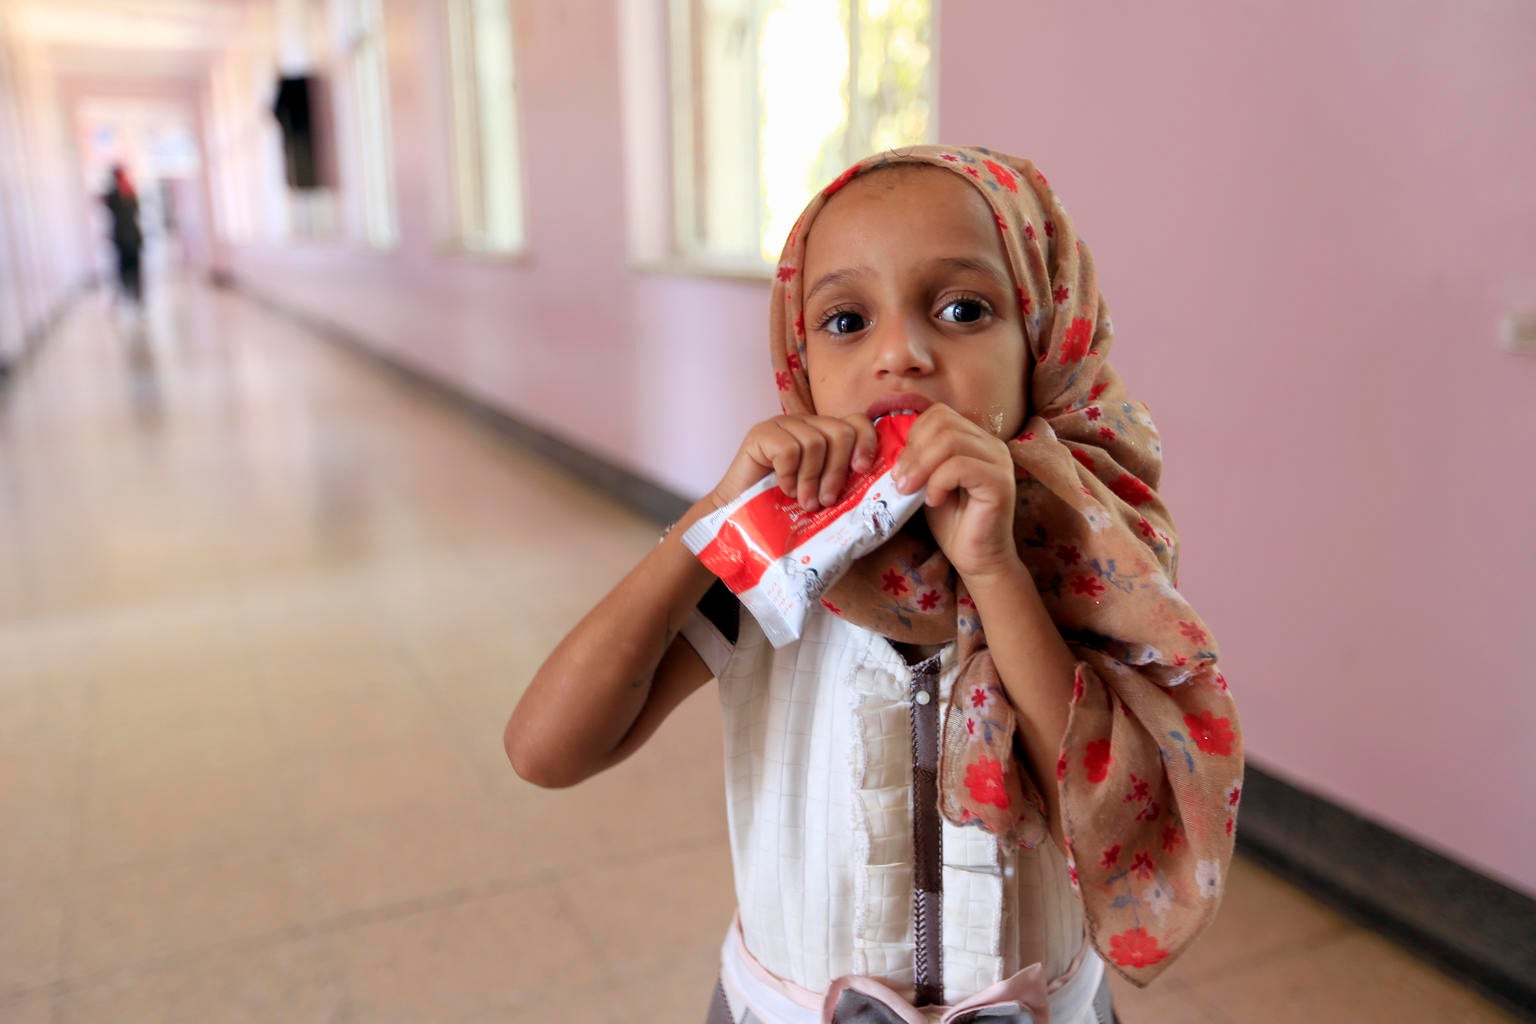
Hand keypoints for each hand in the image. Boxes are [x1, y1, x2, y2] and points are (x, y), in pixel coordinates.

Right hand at [709, 414, 878, 511]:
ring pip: (815, 442)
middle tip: (827, 500)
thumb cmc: (786, 510)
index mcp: (826, 434)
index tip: (862, 470)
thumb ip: (847, 483)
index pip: (857, 422)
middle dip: (838, 470)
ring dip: (811, 479)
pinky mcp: (761, 433)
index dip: (866, 442)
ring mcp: (783, 425)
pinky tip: (783, 489)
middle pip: (840, 431)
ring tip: (804, 501)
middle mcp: (806, 424)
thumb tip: (883, 487)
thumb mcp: (824, 494)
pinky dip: (789, 475)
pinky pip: (788, 449)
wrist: (742, 518)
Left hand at [891, 405, 1020, 582]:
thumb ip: (919, 459)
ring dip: (922, 466)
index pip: (939, 414)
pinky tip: (933, 501)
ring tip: (911, 491)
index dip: (914, 437)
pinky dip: (938, 482)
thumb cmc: (951, 522)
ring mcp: (999, 461)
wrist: (976, 558)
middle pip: (943, 422)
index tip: (901, 469)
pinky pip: (961, 466)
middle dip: (914, 452)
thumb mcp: (928, 482)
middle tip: (901, 482)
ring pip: (951, 440)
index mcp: (975, 439)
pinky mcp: (1000, 482)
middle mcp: (991, 444)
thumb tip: (892, 444)